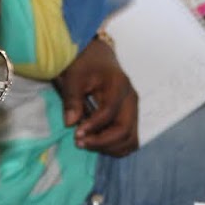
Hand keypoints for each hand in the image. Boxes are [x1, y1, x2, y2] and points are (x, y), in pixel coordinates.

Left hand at [56, 36, 140, 155]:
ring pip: (130, 140)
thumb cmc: (85, 64)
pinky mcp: (131, 118)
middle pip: (124, 131)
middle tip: (80, 142)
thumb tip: (70, 123)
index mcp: (118, 85)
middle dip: (101, 142)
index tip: (75, 134)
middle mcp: (131, 99)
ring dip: (109, 147)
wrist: (98, 56)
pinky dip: (115, 147)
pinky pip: (129, 140)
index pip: (109, 112)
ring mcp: (133, 110)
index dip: (93, 127)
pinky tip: (97, 143)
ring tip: (88, 143)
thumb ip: (72, 99)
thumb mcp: (74, 76)